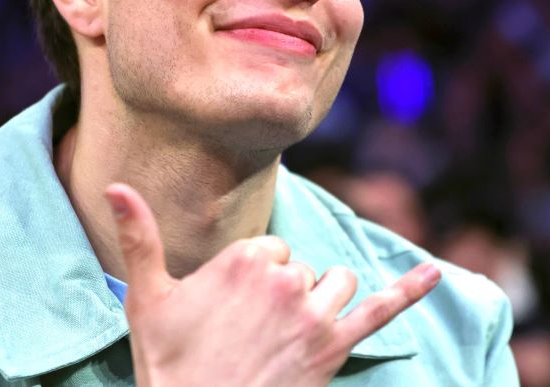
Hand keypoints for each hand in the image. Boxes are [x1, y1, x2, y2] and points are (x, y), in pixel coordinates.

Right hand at [105, 183, 440, 386]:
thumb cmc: (168, 364)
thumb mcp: (146, 298)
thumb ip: (138, 236)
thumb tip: (114, 185)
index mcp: (244, 259)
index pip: (270, 249)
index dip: (253, 278)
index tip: (232, 310)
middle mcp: (285, 279)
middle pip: (302, 266)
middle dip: (286, 291)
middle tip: (254, 332)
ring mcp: (314, 314)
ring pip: (336, 283)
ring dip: (323, 299)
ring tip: (291, 331)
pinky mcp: (334, 347)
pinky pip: (380, 310)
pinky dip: (410, 290)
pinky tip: (435, 273)